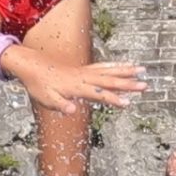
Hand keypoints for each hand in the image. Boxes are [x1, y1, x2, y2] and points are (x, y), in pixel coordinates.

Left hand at [0, 47, 146, 114]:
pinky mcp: (84, 69)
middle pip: (110, 80)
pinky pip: (103, 66)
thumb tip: (72, 110)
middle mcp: (84, 77)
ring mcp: (85, 71)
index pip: (99, 94)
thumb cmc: (38, 85)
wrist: (31, 66)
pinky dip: (116, 65)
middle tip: (145, 86)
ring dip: (127, 71)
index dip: (114, 99)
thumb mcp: (45, 99)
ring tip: (142, 70)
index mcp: (76, 87)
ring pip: (110, 70)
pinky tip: (125, 65)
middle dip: (128, 83)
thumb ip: (60, 105)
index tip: (128, 103)